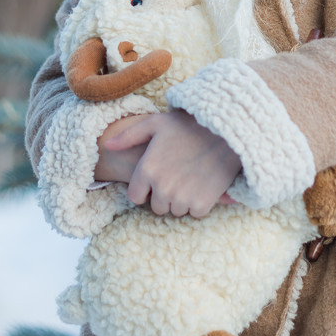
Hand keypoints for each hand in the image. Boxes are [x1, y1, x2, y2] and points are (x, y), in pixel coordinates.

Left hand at [105, 110, 241, 217]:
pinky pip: (194, 212)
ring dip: (181, 199)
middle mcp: (162, 187)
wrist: (227, 130)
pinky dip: (199, 202)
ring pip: (175, 211)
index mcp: (148, 169)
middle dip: (164, 195)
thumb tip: (108, 145)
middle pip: (157, 207)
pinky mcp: (202, 203)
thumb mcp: (157, 123)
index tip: (159, 177)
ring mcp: (182, 197)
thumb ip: (130, 136)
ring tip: (192, 176)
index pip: (136, 197)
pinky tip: (204, 182)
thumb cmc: (190, 125)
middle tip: (178, 174)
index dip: (146, 188)